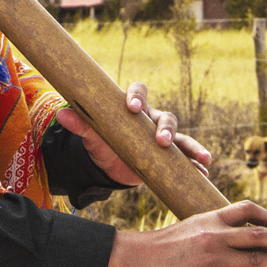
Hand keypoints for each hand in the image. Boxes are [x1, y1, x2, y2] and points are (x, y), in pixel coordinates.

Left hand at [54, 80, 211, 186]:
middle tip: (161, 141)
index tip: (133, 107)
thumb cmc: (102, 144)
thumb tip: (62, 113)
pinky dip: (196, 165)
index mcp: (133, 109)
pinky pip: (186, 159)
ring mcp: (163, 139)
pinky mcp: (170, 157)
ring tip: (202, 157)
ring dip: (192, 146)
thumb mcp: (92, 136)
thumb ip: (80, 124)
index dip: (138, 96)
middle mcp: (152, 120)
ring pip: (182, 138)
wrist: (110, 165)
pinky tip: (204, 173)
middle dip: (165, 128)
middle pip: (166, 117)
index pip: (140, 92)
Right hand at [104, 201, 266, 266]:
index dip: (266, 216)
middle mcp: (216, 235)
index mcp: (209, 218)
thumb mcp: (185, 229)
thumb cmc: (154, 248)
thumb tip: (221, 240)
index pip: (247, 209)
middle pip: (260, 235)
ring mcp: (214, 259)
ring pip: (258, 260)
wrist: (132, 260)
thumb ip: (206, 231)